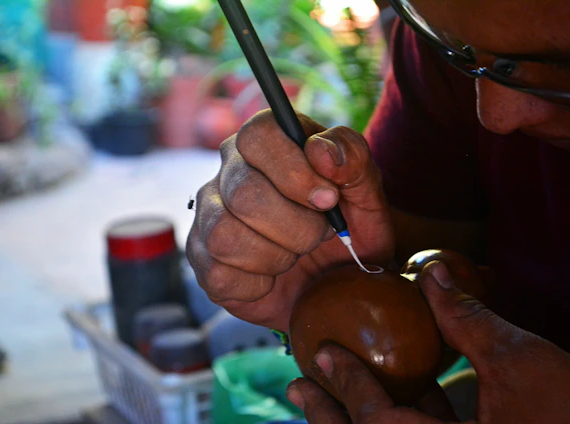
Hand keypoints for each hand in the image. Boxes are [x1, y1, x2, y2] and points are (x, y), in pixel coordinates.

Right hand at [186, 110, 393, 329]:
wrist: (337, 279)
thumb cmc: (349, 227)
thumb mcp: (367, 191)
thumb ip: (353, 158)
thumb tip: (320, 149)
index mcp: (264, 142)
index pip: (257, 136)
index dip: (294, 171)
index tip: (328, 200)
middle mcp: (228, 173)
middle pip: (245, 194)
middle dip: (296, 226)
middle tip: (320, 235)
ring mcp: (209, 216)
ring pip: (224, 235)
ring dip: (276, 256)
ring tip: (295, 255)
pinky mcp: (203, 260)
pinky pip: (220, 274)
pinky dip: (258, 284)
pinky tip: (273, 278)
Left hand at [286, 260, 569, 422]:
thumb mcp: (520, 360)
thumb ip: (466, 319)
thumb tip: (432, 272)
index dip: (345, 385)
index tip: (318, 353)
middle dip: (329, 414)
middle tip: (298, 385)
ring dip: (359, 413)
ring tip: (331, 382)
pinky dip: (401, 414)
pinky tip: (392, 389)